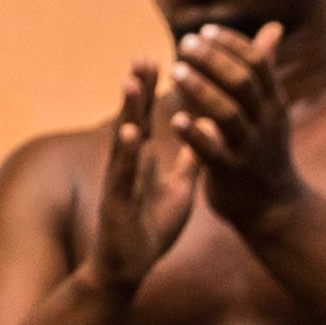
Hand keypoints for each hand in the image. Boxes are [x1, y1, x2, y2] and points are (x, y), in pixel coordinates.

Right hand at [83, 69, 194, 307]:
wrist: (128, 268)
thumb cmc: (151, 228)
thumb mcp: (180, 188)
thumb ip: (191, 159)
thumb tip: (208, 129)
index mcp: (144, 159)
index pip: (150, 117)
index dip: (155, 88)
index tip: (163, 57)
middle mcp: (128, 163)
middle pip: (134, 118)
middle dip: (139, 87)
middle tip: (144, 55)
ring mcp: (120, 180)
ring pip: (124, 139)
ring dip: (128, 110)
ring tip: (132, 81)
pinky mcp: (117, 201)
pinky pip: (123, 173)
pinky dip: (126, 153)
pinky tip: (130, 133)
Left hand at [162, 22, 302, 230]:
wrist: (274, 207)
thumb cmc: (263, 150)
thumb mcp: (270, 108)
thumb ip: (266, 69)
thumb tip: (273, 28)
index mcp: (273, 103)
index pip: (257, 63)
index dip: (231, 44)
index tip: (204, 30)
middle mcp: (265, 122)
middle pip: (243, 82)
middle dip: (214, 60)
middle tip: (185, 45)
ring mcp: (249, 148)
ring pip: (228, 113)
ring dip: (201, 90)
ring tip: (175, 72)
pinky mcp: (231, 173)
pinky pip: (213, 152)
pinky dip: (195, 134)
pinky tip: (175, 119)